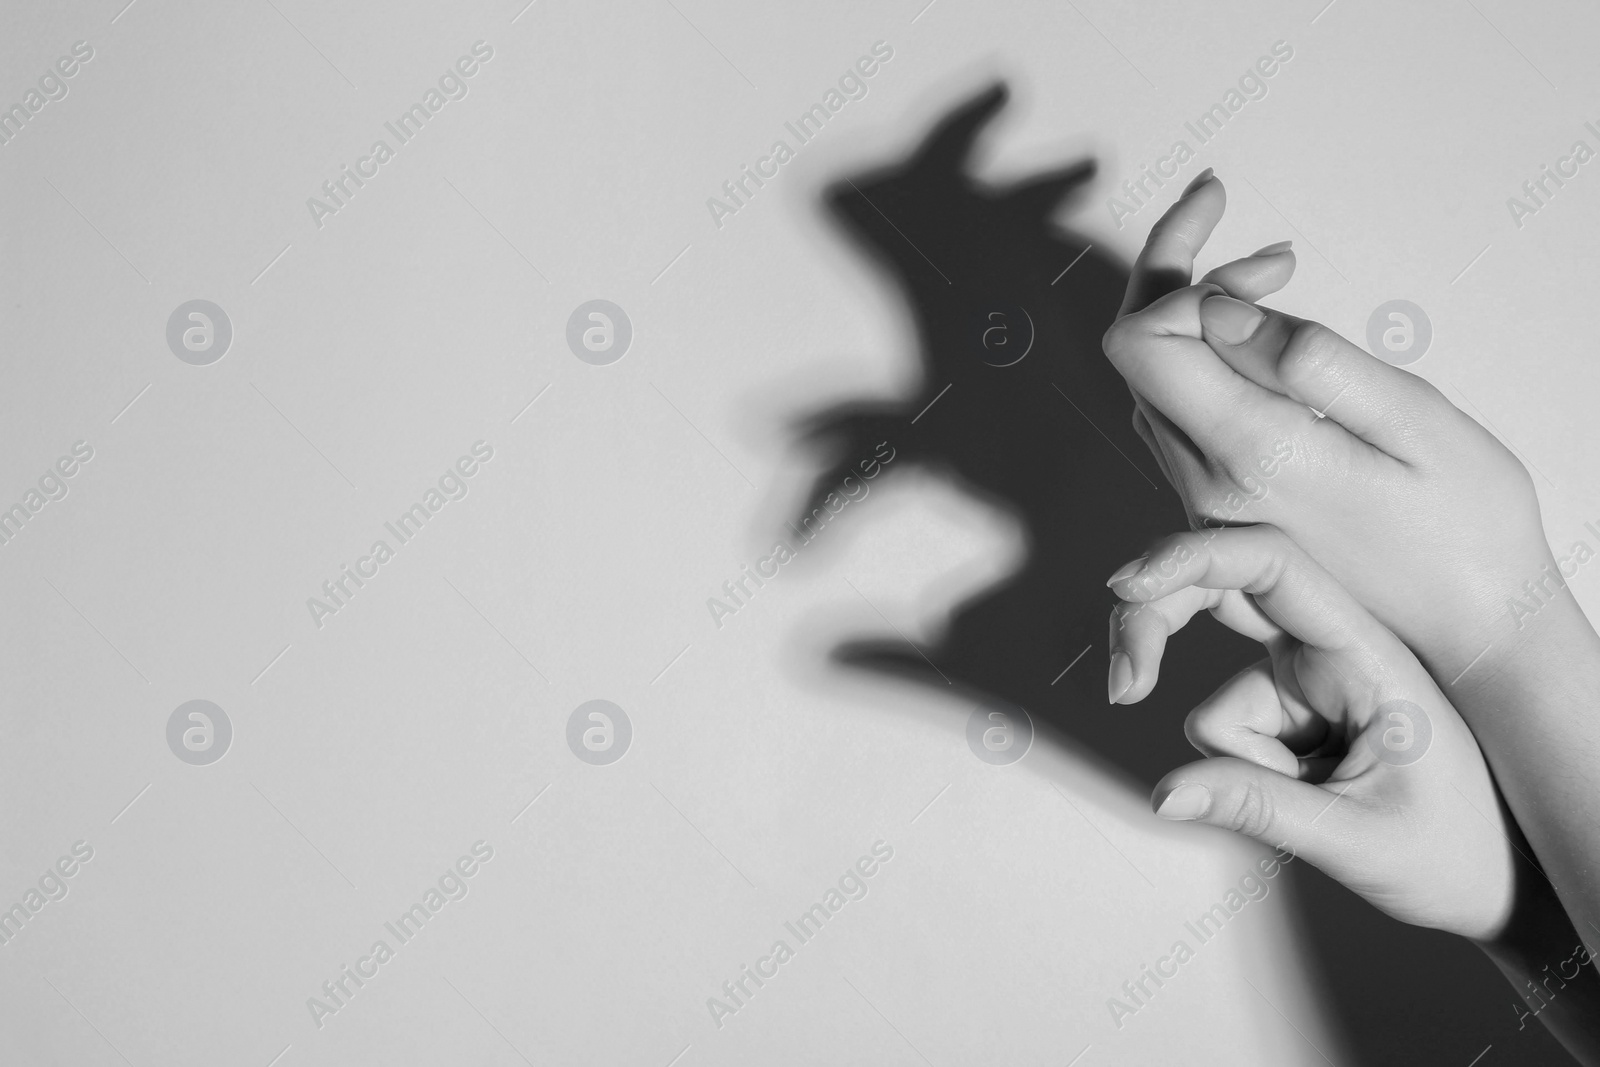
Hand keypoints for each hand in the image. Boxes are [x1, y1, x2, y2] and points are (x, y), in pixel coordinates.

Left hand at [1102, 172, 1574, 693]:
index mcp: (1249, 456)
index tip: (1275, 265)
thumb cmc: (1469, 526)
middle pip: (1137, 353)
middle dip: (1178, 270)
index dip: (1186, 276)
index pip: (1141, 342)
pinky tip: (1261, 327)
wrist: (1473, 629)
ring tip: (1273, 265)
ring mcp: (1206, 499)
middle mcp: (1205, 483)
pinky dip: (1207, 355)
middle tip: (1238, 215)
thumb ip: (1313, 363)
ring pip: (1155, 379)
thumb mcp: (1415, 425)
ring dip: (1193, 309)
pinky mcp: (1221, 504)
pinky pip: (1182, 412)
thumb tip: (1222, 311)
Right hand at [1108, 523, 1522, 940]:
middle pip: (1220, 600)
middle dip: (1158, 632)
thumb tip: (1165, 793)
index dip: (1192, 558)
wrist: (1506, 886)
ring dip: (1241, 762)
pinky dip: (1249, 775)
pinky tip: (1310, 800)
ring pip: (1222, 701)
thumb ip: (1257, 809)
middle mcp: (1335, 651)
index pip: (1274, 567)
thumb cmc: (1464, 854)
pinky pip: (1233, 733)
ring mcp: (1314, 679)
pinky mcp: (1298, 710)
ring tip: (1318, 807)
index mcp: (1367, 654)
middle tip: (1125, 691)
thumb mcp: (1362, 839)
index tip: (1125, 587)